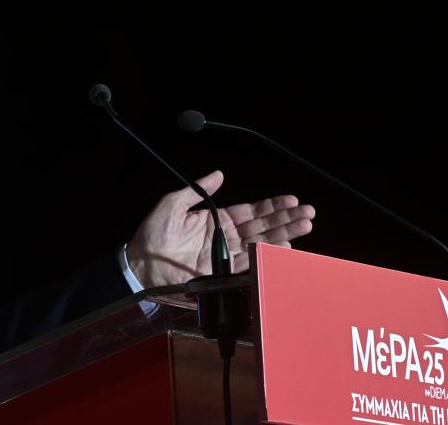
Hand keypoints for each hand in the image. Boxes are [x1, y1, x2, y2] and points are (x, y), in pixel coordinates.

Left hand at [126, 170, 315, 287]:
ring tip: (304, 226)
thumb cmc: (152, 234)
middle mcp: (225, 237)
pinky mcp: (222, 273)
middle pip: (262, 226)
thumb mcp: (172, 204)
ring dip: (283, 235)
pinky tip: (284, 249)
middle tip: (308, 212)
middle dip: (286, 219)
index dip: (271, 205)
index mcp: (216, 219)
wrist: (139, 264)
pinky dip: (266, 257)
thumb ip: (197, 190)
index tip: (291, 200)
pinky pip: (249, 264)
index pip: (251, 211)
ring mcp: (225, 255)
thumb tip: (219, 174)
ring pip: (261, 243)